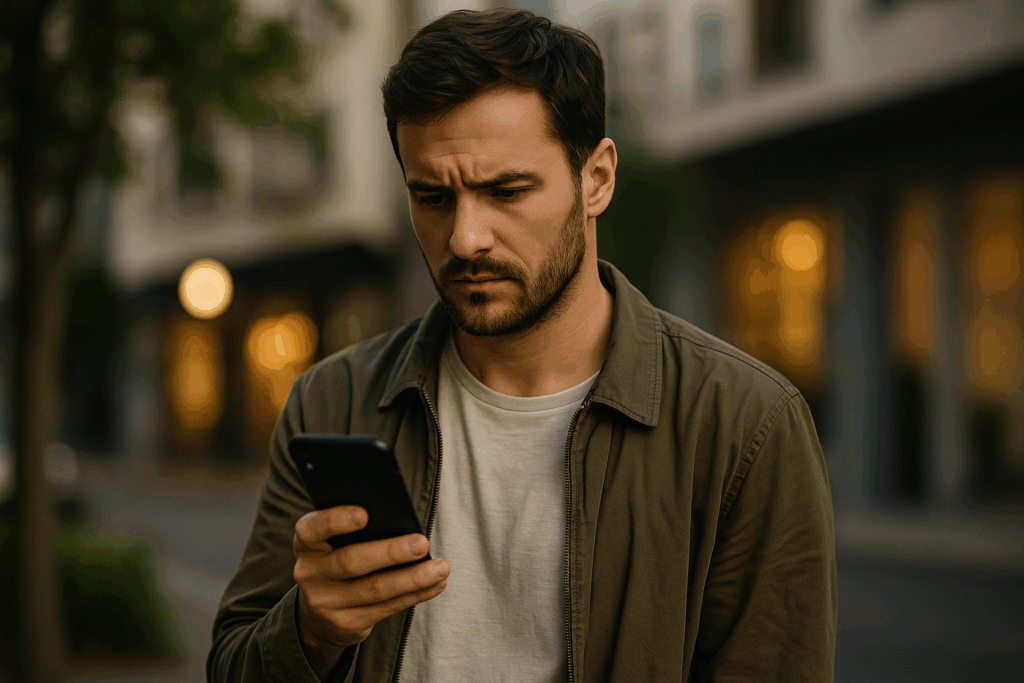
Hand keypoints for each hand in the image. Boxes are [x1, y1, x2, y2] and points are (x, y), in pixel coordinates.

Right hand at [292, 506, 448, 678]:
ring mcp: (326, 602)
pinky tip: (436, 584)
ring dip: (413, 578)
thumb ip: (354, 530)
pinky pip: (387, 607)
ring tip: (441, 568)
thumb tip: (400, 517)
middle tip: (422, 543)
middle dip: (391, 552)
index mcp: (306, 544)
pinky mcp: (346, 623)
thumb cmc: (338, 558)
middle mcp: (310, 573)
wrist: (319, 613)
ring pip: (375, 589)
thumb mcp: (333, 542)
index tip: (366, 514)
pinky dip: (416, 594)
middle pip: (352, 561)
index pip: (313, 528)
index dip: (337, 520)